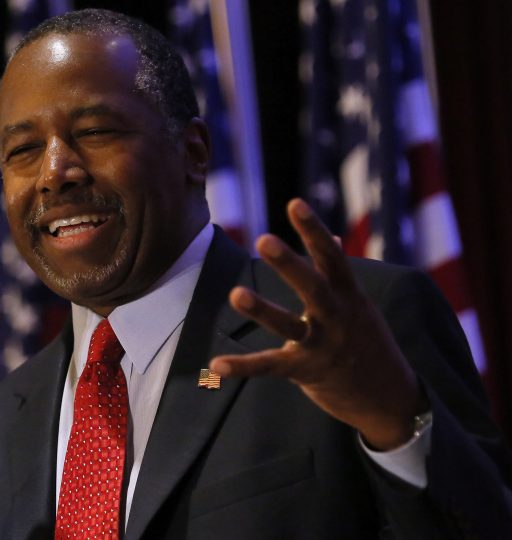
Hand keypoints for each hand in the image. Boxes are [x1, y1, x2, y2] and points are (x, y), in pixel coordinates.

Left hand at [210, 198, 426, 449]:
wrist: (387, 397)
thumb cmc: (366, 340)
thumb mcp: (358, 304)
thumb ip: (339, 272)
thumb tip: (333, 237)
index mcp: (349, 295)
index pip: (332, 257)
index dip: (314, 230)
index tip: (294, 203)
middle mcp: (337, 317)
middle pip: (313, 287)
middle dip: (289, 264)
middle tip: (262, 239)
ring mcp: (322, 346)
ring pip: (289, 326)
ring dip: (263, 310)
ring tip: (236, 293)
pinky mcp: (305, 371)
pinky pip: (270, 366)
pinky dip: (242, 366)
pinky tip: (215, 364)